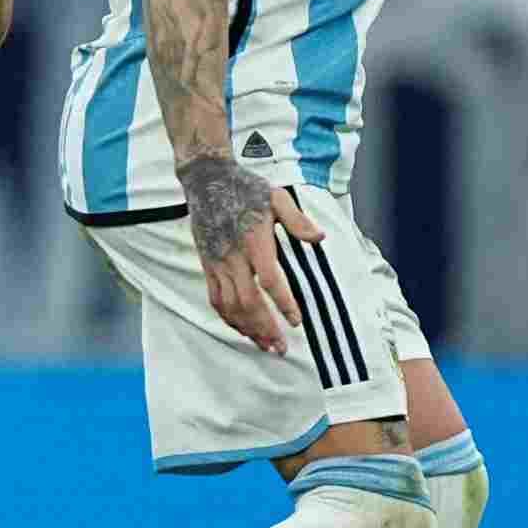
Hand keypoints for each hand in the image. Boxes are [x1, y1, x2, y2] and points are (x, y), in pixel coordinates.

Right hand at [183, 158, 313, 357]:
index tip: (296, 321)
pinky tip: (242, 329)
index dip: (282, 303)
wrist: (207, 180)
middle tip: (280, 348)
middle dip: (265, 328)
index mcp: (254, 240)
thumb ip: (297, 220)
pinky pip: (215, 299)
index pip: (269, 279)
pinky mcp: (207, 265)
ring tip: (264, 345)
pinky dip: (228, 319)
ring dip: (247, 329)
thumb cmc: (246, 188)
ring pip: (230, 305)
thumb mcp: (277, 197)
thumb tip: (320, 239)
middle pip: (248, 301)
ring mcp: (217, 262)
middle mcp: (233, 256)